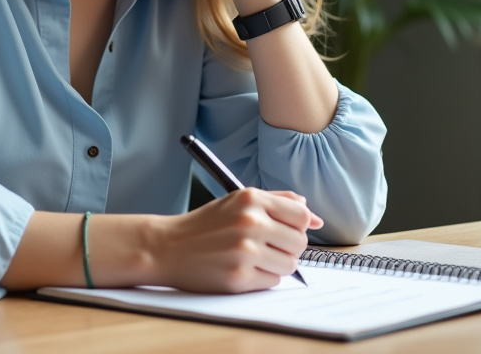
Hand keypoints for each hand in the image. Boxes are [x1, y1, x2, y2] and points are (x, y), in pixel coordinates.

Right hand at [147, 188, 323, 292]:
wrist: (167, 247)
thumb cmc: (205, 225)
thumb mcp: (238, 200)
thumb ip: (278, 202)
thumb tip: (313, 217)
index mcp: (251, 198)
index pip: (301, 215)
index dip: (298, 225)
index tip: (286, 229)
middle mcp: (250, 222)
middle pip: (299, 242)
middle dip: (288, 246)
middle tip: (266, 245)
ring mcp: (244, 251)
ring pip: (290, 264)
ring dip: (277, 264)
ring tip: (255, 257)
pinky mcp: (239, 277)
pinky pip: (273, 281)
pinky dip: (263, 278)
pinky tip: (244, 268)